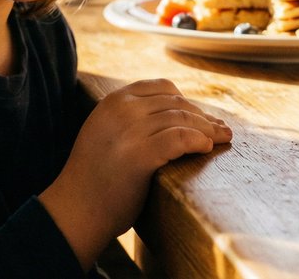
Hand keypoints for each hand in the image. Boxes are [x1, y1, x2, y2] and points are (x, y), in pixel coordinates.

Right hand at [39, 79, 230, 267]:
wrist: (75, 210)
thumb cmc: (94, 177)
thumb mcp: (104, 132)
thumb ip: (127, 117)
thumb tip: (171, 113)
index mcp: (112, 101)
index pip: (160, 87)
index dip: (186, 100)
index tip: (202, 116)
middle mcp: (121, 110)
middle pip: (176, 103)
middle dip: (203, 116)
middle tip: (221, 129)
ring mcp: (129, 131)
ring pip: (182, 119)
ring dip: (208, 129)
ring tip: (223, 138)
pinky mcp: (139, 155)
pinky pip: (180, 138)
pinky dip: (198, 140)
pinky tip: (207, 147)